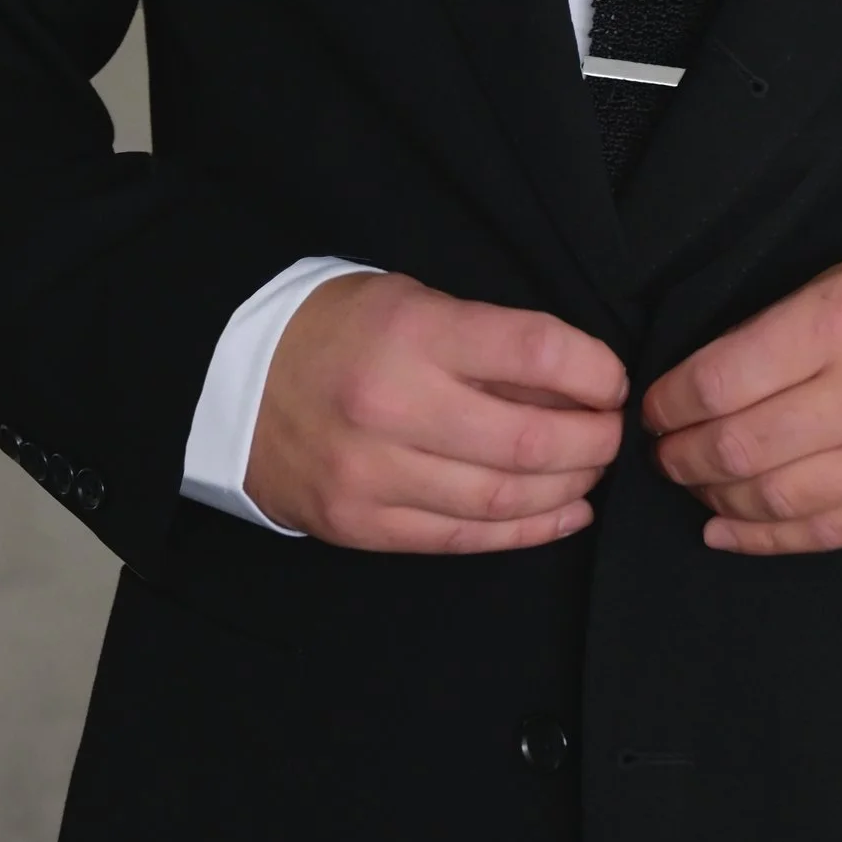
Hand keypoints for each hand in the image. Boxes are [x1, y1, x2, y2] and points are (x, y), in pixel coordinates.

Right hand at [244, 273, 627, 550]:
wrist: (230, 382)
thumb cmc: (337, 332)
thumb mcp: (413, 303)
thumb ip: (489, 342)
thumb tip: (578, 383)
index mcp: (411, 334)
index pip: (535, 350)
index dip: (593, 370)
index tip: (611, 380)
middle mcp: (393, 406)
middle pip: (528, 440)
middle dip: (593, 441)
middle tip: (611, 434)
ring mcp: (374, 474)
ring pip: (502, 499)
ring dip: (567, 489)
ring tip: (590, 472)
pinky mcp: (362, 524)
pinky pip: (464, 538)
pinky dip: (527, 531)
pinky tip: (563, 513)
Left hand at [640, 229, 841, 556]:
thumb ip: (785, 327)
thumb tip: (703, 382)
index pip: (720, 380)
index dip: (668, 402)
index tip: (653, 406)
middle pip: (737, 447)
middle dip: (680, 456)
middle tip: (662, 451)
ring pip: (774, 500)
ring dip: (716, 497)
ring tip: (695, 482)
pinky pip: (826, 534)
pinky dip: (765, 539)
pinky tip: (727, 529)